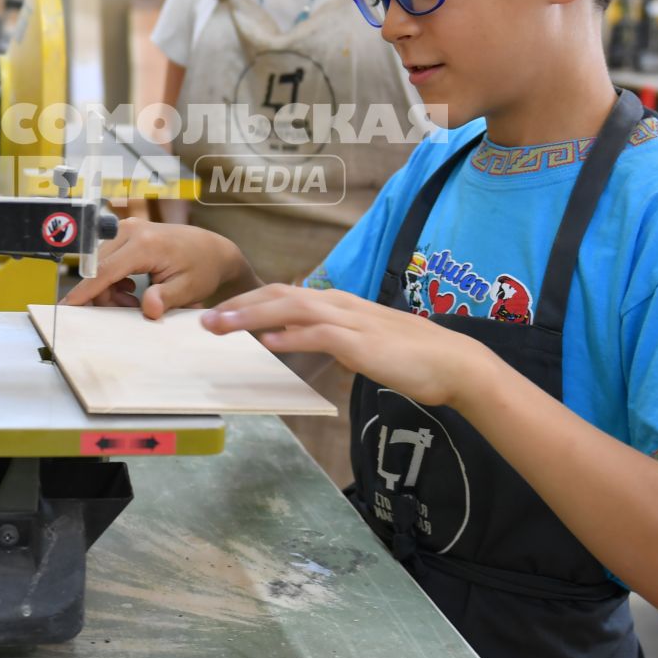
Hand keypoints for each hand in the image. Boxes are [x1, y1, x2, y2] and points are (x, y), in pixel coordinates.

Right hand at [62, 218, 253, 318]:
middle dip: (103, 296)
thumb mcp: (188, 288)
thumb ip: (166, 298)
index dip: (85, 292)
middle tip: (127, 310)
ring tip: (132, 301)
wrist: (211, 249)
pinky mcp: (125, 232)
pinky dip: (112, 279)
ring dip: (109, 288)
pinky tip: (131, 289)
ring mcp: (126, 229)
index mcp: (145, 244)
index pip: (105, 271)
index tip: (66, 308)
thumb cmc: (202, 267)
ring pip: (99, 265)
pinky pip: (106, 260)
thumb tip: (149, 309)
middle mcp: (131, 231)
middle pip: (98, 269)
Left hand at [200, 285, 495, 408]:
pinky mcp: (362, 342)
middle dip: (239, 305)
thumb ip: (329, 339)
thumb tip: (294, 342)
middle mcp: (340, 304)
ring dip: (252, 316)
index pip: (285, 294)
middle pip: (280, 294)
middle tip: (204, 319)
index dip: (249, 301)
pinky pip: (319, 334)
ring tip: (221, 325)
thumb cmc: (409, 357)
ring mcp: (351, 321)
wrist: (453, 362)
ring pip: (292, 309)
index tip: (220, 312)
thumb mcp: (360, 343)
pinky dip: (290, 336)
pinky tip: (267, 343)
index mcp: (338, 304)